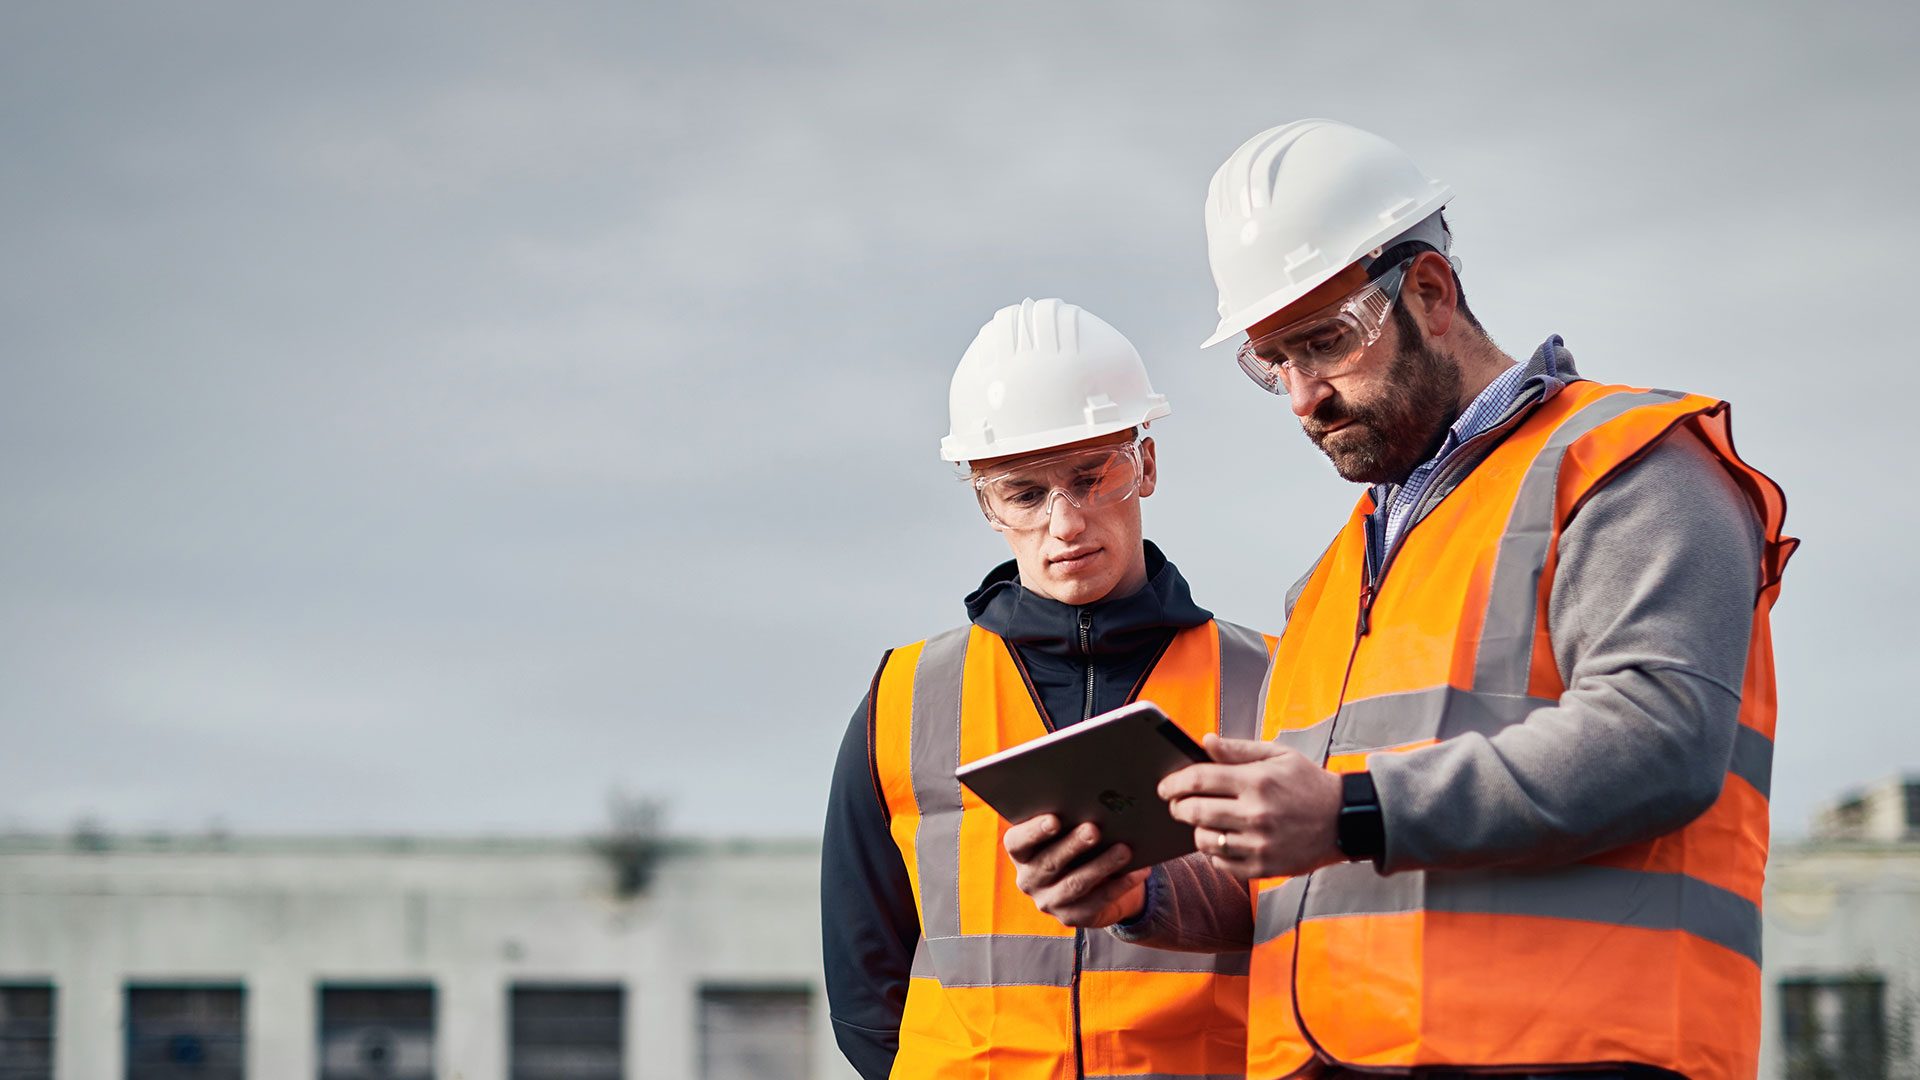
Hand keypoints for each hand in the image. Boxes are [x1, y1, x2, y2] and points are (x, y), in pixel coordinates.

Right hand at [1004, 815, 1150, 927]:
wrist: (1091, 884)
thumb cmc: (1077, 844)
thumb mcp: (1067, 831)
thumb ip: (1070, 820)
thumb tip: (1096, 803)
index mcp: (1021, 852)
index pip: (1017, 842)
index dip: (1033, 832)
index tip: (1054, 819)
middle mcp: (1028, 879)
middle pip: (1049, 862)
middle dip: (1073, 845)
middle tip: (1094, 830)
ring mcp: (1048, 901)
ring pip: (1075, 884)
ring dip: (1101, 865)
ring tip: (1124, 850)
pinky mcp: (1070, 917)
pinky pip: (1097, 902)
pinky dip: (1119, 885)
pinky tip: (1137, 871)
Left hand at [1159, 734, 1344, 878]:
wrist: (1344, 820)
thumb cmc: (1308, 784)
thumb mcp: (1278, 755)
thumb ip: (1238, 749)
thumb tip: (1205, 741)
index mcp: (1257, 782)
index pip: (1200, 779)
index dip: (1174, 782)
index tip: (1164, 787)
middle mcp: (1256, 814)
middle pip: (1195, 812)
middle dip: (1178, 807)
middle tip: (1177, 804)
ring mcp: (1260, 845)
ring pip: (1205, 841)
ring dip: (1196, 831)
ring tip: (1203, 822)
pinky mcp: (1265, 868)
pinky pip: (1222, 864)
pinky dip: (1215, 854)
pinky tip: (1223, 841)